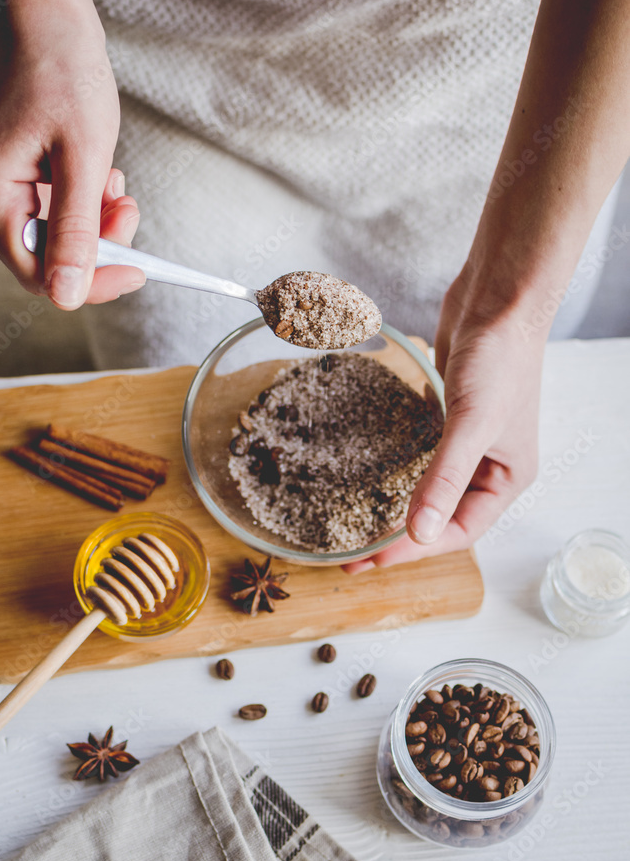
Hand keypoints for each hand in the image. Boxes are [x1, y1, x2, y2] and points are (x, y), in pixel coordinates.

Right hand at [0, 0, 144, 308]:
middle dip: (97, 245)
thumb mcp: (84, 158)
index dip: (91, 281)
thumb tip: (67, 295)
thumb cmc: (63, 71)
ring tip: (115, 185)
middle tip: (127, 212)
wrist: (49, 19)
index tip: (136, 269)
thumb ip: (77, 231)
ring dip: (96, 222)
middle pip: (48, 259)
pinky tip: (101, 176)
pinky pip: (54, 212)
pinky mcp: (14, 176)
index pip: (38, 275)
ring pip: (57, 237)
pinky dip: (86, 203)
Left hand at [344, 267, 544, 572]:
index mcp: (507, 480)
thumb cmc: (500, 360)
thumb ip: (445, 479)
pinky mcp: (445, 421)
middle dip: (399, 539)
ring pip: (426, 491)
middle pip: (440, 519)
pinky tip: (367, 481)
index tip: (372, 559)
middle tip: (353, 555)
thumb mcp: (473, 423)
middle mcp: (488, 469)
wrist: (499, 301)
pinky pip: (417, 459)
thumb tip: (418, 534)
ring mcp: (466, 444)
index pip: (458, 532)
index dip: (415, 550)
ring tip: (355, 527)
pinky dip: (394, 474)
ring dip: (395, 509)